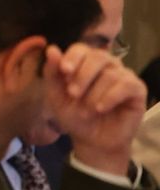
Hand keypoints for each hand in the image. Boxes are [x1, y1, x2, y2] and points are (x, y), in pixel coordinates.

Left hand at [45, 43, 146, 175]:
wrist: (92, 140)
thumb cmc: (74, 115)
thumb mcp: (56, 96)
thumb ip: (52, 73)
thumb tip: (52, 49)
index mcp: (86, 62)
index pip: (81, 49)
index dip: (73, 58)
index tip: (64, 71)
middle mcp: (107, 65)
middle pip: (98, 56)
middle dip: (82, 76)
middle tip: (73, 94)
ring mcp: (123, 76)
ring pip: (110, 74)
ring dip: (94, 94)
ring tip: (87, 111)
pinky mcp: (137, 90)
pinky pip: (126, 84)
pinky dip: (110, 97)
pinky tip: (100, 108)